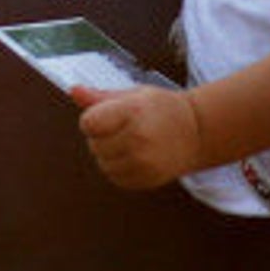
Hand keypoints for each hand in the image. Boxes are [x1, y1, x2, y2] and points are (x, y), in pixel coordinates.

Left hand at [70, 84, 203, 188]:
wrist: (196, 132)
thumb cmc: (161, 108)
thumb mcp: (133, 95)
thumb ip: (100, 97)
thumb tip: (73, 91)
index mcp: (133, 111)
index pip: (89, 123)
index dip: (93, 119)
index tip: (108, 115)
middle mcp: (139, 138)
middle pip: (94, 143)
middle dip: (101, 136)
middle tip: (125, 128)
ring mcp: (143, 162)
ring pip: (102, 162)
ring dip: (108, 153)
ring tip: (130, 141)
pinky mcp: (146, 179)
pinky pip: (115, 176)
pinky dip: (119, 167)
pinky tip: (136, 155)